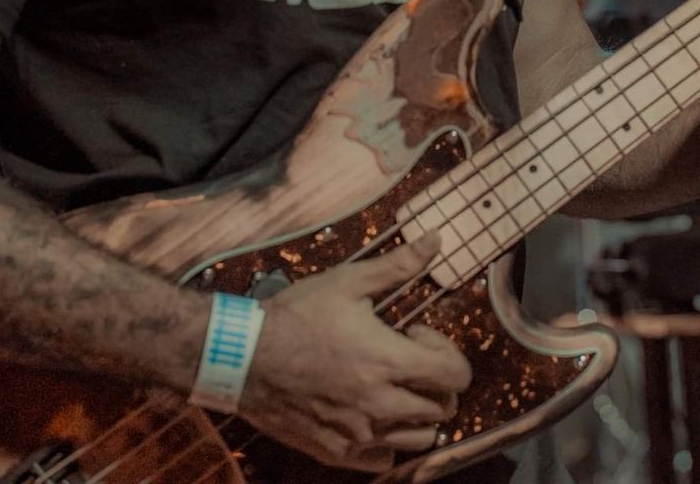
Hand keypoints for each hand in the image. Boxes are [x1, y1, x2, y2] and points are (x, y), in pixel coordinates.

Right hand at [240, 234, 471, 471]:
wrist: (244, 357)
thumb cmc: (297, 316)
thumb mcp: (349, 281)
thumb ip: (399, 264)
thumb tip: (437, 239)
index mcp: (388, 361)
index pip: (455, 375)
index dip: (446, 352)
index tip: (415, 335)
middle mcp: (379, 406)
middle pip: (443, 408)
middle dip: (435, 380)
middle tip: (404, 357)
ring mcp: (358, 435)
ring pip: (420, 439)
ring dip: (418, 413)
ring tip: (391, 385)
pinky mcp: (336, 453)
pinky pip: (384, 460)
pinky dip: (388, 441)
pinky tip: (370, 413)